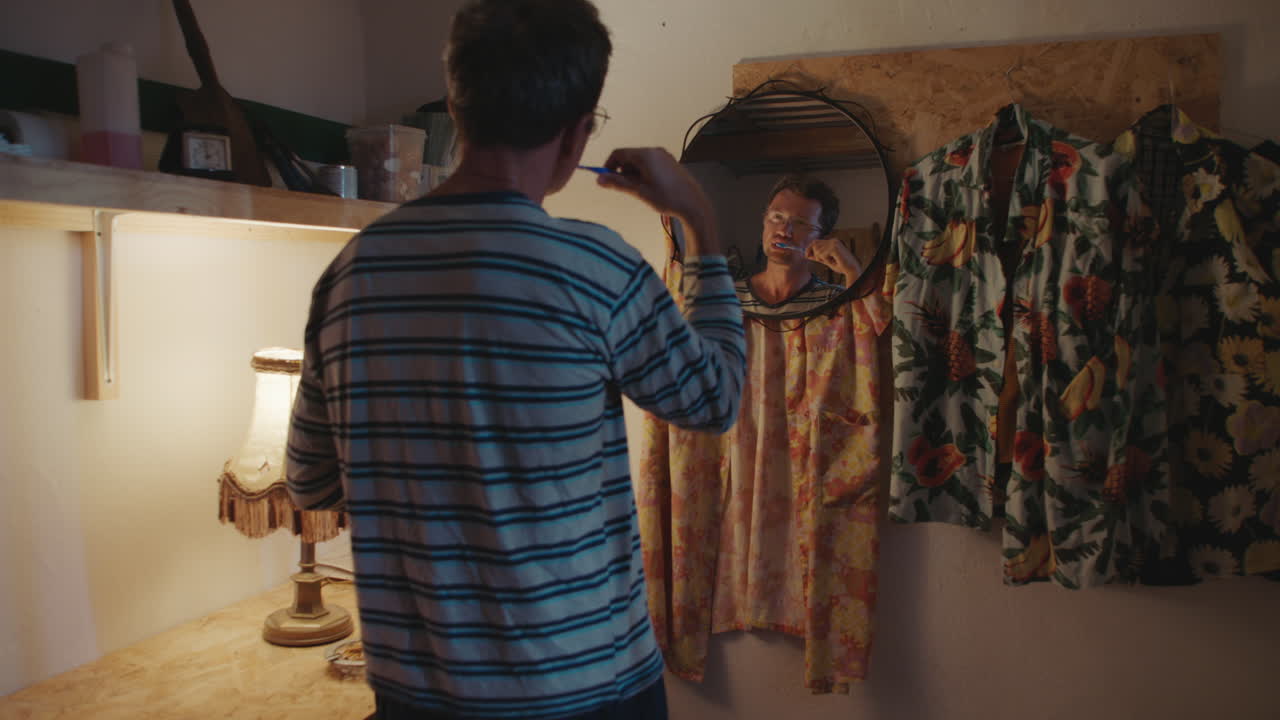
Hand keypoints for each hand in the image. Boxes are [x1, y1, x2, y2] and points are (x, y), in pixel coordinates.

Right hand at [594, 148, 720, 255]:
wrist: (693, 204)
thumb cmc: (667, 198)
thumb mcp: (639, 192)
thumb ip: (618, 183)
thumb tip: (599, 179)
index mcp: (645, 155)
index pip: (618, 153)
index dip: (609, 166)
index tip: (606, 179)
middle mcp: (654, 151)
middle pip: (629, 156)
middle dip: (622, 171)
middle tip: (624, 188)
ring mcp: (664, 156)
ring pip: (639, 161)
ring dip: (633, 174)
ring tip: (639, 191)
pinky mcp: (670, 163)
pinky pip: (650, 164)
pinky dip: (644, 173)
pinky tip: (650, 188)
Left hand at [805, 235, 861, 277]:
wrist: (851, 269)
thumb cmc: (841, 265)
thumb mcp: (826, 260)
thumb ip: (818, 256)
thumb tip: (807, 255)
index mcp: (832, 242)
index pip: (815, 242)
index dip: (809, 248)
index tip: (806, 256)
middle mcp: (833, 241)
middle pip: (814, 244)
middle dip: (815, 254)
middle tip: (823, 261)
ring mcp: (834, 243)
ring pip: (817, 251)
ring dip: (822, 259)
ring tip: (831, 261)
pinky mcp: (835, 248)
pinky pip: (822, 255)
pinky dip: (826, 260)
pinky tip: (833, 261)